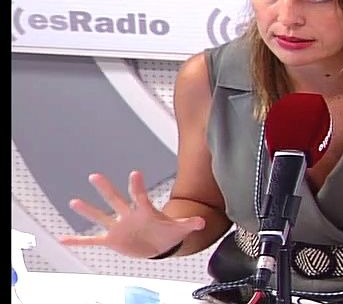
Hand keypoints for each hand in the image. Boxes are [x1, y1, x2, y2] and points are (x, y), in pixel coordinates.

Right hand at [59, 170, 204, 258]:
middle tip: (95, 175)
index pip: (140, 196)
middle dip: (106, 189)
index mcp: (145, 211)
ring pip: (101, 216)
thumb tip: (202, 221)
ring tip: (74, 201)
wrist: (158, 244)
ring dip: (88, 211)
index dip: (138, 186)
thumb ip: (189, 224)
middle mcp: (128, 215)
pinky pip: (92, 241)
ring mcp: (118, 227)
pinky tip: (64, 239)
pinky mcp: (112, 240)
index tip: (135, 173)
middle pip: (116, 200)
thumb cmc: (167, 232)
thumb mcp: (179, 229)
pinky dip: (79, 241)